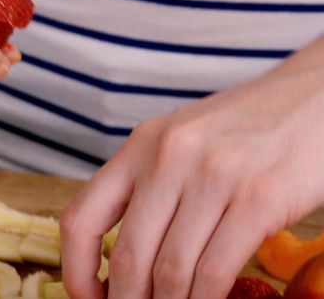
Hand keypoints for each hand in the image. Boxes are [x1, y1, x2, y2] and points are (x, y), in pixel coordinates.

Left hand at [60, 58, 323, 297]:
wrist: (317, 97)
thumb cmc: (248, 128)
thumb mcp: (182, 142)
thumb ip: (149, 187)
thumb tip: (120, 258)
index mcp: (139, 145)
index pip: (81, 218)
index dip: (75, 270)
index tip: (87, 297)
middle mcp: (167, 157)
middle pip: (127, 255)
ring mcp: (213, 176)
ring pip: (171, 270)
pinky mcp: (259, 198)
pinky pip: (215, 270)